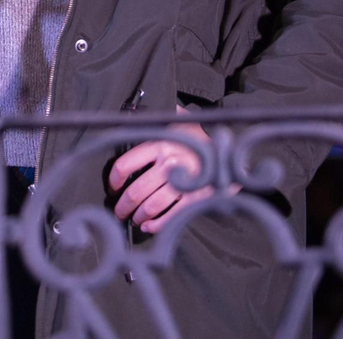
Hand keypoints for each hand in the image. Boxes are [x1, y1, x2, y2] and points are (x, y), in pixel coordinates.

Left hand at [108, 106, 237, 233]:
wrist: (229, 152)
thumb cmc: (197, 139)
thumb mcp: (174, 124)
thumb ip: (155, 123)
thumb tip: (130, 115)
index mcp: (159, 144)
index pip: (125, 164)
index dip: (114, 180)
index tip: (113, 188)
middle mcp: (169, 162)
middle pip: (136, 190)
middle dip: (123, 205)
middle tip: (119, 212)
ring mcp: (183, 181)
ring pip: (151, 205)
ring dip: (138, 216)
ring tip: (134, 219)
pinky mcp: (197, 197)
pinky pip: (172, 215)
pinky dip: (157, 225)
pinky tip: (149, 226)